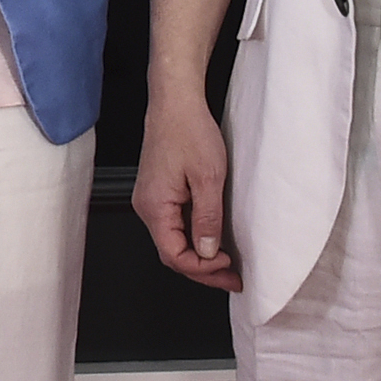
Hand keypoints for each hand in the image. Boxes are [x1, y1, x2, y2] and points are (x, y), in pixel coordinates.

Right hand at [134, 91, 242, 292]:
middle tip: (233, 278)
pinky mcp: (159, 192)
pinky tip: (212, 239)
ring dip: (199, 255)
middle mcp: (147, 206)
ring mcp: (151, 199)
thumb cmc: (188, 130)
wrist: (175, 102)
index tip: (229, 266)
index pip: (174, 256)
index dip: (203, 268)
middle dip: (203, 270)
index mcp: (154, 206)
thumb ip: (207, 219)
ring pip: (173, 240)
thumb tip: (206, 252)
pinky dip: (194, 238)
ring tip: (226, 263)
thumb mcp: (208, 178)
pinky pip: (174, 225)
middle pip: (171, 253)